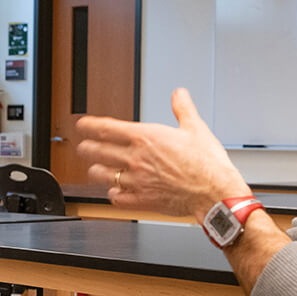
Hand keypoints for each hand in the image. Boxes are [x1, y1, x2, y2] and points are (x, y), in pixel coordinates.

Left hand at [75, 88, 250, 217]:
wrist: (214, 192)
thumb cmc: (207, 164)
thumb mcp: (196, 128)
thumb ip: (183, 109)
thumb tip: (180, 95)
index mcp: (146, 138)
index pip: (106, 128)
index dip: (89, 126)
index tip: (82, 125)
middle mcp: (136, 158)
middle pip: (97, 151)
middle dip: (86, 148)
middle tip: (83, 146)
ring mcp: (136, 181)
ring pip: (102, 175)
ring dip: (96, 170)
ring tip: (95, 168)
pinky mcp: (141, 200)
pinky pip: (116, 198)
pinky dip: (113, 194)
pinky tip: (115, 191)